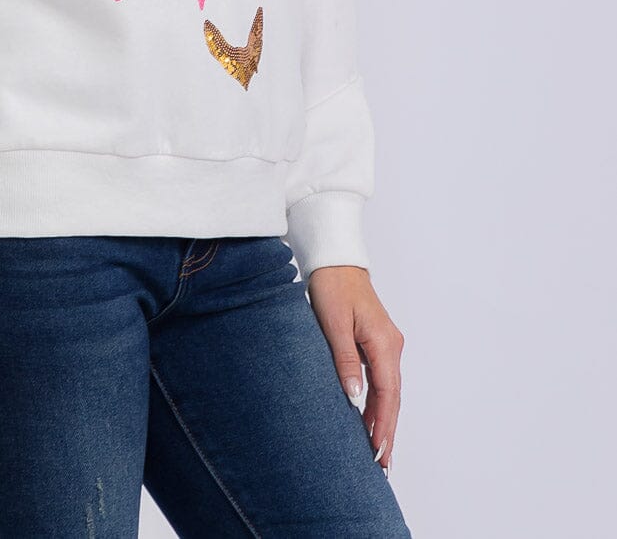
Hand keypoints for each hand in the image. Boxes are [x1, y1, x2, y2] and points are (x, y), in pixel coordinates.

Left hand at [305, 265, 403, 476]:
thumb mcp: (334, 323)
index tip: (378, 452)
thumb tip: (356, 399)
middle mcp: (391, 346)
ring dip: (383, 419)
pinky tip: (369, 418)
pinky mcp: (375, 342)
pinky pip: (381, 380)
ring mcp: (385, 344)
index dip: (384, 425)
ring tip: (377, 451)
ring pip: (387, 390)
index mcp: (384, 343)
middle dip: (387, 431)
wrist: (335, 260)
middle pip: (392, 397)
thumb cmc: (333, 286)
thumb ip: (345, 360)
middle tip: (383, 465)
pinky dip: (377, 402)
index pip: (388, 394)